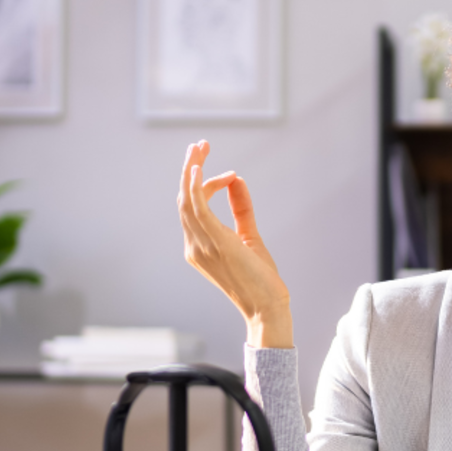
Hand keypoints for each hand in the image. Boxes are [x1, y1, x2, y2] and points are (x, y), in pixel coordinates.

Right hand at [176, 141, 293, 347]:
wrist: (267, 306)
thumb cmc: (259, 277)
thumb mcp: (249, 235)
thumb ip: (241, 209)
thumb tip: (237, 181)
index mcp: (197, 246)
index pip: (193, 206)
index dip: (208, 185)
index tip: (231, 174)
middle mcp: (193, 246)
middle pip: (184, 199)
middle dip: (191, 169)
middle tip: (200, 144)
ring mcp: (200, 245)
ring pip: (187, 200)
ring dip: (192, 171)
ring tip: (199, 147)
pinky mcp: (214, 242)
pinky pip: (198, 210)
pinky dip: (196, 187)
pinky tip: (199, 168)